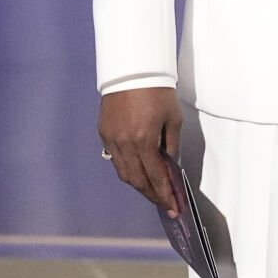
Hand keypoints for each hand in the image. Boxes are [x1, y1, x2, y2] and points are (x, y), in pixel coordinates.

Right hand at [98, 86, 183, 217]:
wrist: (132, 70)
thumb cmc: (158, 91)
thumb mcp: (172, 118)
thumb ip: (171, 145)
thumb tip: (171, 165)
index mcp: (144, 140)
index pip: (155, 176)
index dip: (165, 194)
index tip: (173, 208)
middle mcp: (125, 144)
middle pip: (137, 180)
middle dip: (152, 194)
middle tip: (164, 204)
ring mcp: (112, 140)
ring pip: (124, 173)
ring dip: (139, 184)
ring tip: (153, 191)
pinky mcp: (104, 133)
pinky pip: (116, 159)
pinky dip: (127, 169)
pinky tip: (138, 171)